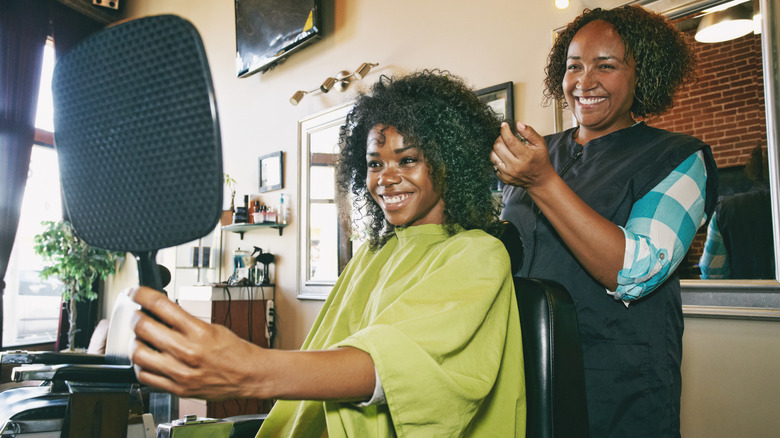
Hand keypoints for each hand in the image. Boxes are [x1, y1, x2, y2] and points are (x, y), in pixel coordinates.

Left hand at [129, 286, 265, 399]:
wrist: (248, 375)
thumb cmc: (234, 351)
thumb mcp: (212, 327)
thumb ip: (185, 321)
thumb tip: (160, 311)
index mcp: (199, 331)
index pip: (160, 305)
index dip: (141, 294)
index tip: (136, 292)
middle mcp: (188, 351)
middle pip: (143, 327)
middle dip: (136, 317)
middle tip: (138, 315)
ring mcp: (180, 372)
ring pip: (138, 353)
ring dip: (136, 341)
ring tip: (141, 339)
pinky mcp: (177, 388)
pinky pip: (144, 376)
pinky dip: (140, 365)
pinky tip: (147, 359)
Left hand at [491, 121, 554, 188]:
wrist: (540, 179)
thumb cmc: (540, 160)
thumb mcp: (540, 144)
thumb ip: (529, 133)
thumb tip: (518, 124)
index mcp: (526, 157)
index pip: (510, 141)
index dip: (505, 131)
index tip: (504, 125)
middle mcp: (516, 166)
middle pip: (498, 147)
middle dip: (500, 138)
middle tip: (505, 137)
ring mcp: (508, 173)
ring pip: (493, 155)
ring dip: (497, 148)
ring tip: (504, 146)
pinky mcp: (503, 178)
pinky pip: (494, 164)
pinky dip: (497, 158)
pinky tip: (505, 156)